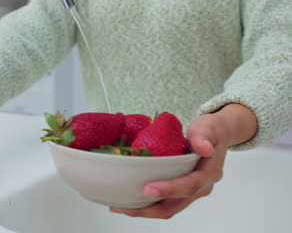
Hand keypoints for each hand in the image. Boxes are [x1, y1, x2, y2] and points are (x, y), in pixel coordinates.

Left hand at [109, 104, 256, 218]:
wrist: (216, 135)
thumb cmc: (211, 130)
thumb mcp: (208, 127)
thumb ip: (204, 136)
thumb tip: (205, 148)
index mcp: (209, 173)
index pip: (190, 186)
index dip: (169, 190)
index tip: (148, 189)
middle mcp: (201, 187)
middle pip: (175, 205)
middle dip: (149, 209)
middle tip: (125, 206)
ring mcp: (190, 192)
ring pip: (168, 208)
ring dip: (145, 210)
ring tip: (121, 206)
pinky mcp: (180, 191)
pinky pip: (164, 202)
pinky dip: (147, 204)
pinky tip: (129, 200)